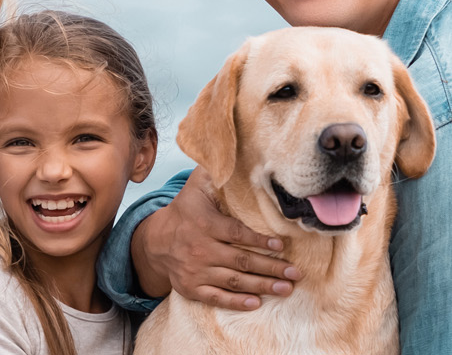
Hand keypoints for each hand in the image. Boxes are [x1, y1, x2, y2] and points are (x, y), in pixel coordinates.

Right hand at [131, 170, 301, 310]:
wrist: (156, 242)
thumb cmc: (186, 210)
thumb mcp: (196, 187)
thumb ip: (216, 171)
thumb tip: (232, 148)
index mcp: (203, 224)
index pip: (235, 234)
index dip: (259, 241)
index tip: (282, 246)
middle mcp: (199, 249)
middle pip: (240, 261)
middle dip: (271, 268)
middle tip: (296, 273)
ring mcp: (195, 271)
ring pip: (233, 281)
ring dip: (262, 286)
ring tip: (286, 288)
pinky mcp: (191, 288)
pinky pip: (216, 297)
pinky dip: (236, 302)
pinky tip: (256, 303)